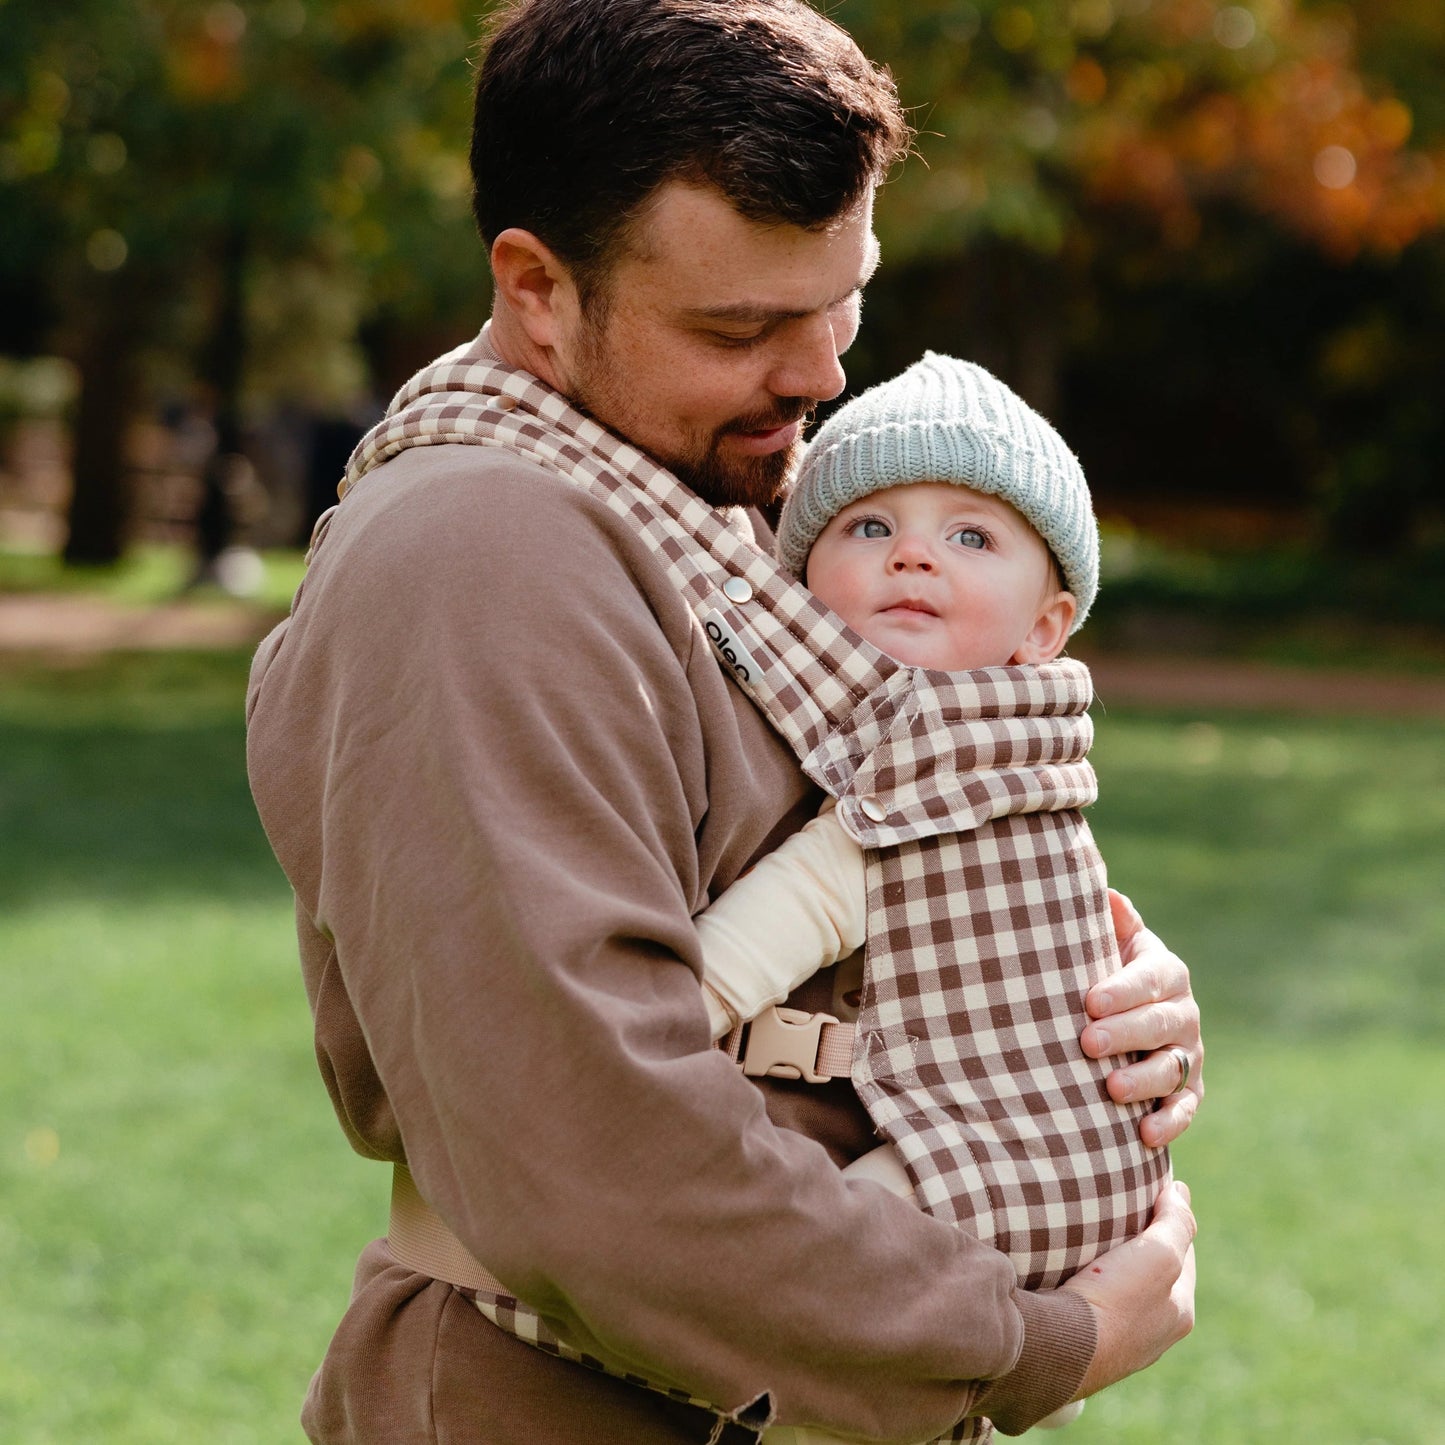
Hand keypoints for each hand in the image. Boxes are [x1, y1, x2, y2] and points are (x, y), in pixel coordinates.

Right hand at [1063, 1180, 1196, 1398]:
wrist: (1061, 1348)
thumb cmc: (1116, 1301)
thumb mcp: (1158, 1254)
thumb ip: (1176, 1223)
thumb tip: (1181, 1192)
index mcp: (1180, 1313)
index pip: (1183, 1254)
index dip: (1170, 1221)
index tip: (1153, 1194)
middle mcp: (1154, 1334)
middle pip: (1152, 1275)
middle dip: (1141, 1246)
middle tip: (1119, 1213)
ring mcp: (1118, 1343)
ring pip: (1122, 1293)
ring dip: (1112, 1268)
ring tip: (1089, 1238)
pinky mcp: (1084, 1345)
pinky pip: (1092, 1305)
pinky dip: (1087, 1285)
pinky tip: (1068, 1271)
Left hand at [1081, 890, 1202, 1148]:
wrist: (1126, 1016)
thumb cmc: (1106, 973)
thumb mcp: (1112, 943)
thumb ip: (1113, 922)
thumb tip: (1106, 894)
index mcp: (1166, 971)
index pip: (1148, 979)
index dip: (1121, 991)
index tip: (1090, 1001)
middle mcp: (1184, 1013)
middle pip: (1160, 1024)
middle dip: (1125, 1034)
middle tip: (1088, 1042)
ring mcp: (1189, 1054)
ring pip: (1173, 1068)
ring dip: (1144, 1080)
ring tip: (1111, 1088)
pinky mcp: (1189, 1091)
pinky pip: (1185, 1108)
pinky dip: (1168, 1122)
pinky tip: (1143, 1134)